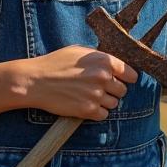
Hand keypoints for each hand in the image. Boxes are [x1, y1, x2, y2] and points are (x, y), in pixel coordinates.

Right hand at [11, 45, 138, 120]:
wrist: (35, 81)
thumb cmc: (55, 63)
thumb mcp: (79, 51)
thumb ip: (99, 57)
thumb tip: (115, 64)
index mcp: (104, 61)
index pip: (131, 74)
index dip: (126, 78)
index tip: (121, 80)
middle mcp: (104, 77)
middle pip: (123, 90)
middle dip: (113, 90)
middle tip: (99, 89)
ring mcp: (96, 95)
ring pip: (114, 104)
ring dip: (105, 102)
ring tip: (89, 96)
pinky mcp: (87, 110)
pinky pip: (103, 115)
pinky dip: (97, 112)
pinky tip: (85, 105)